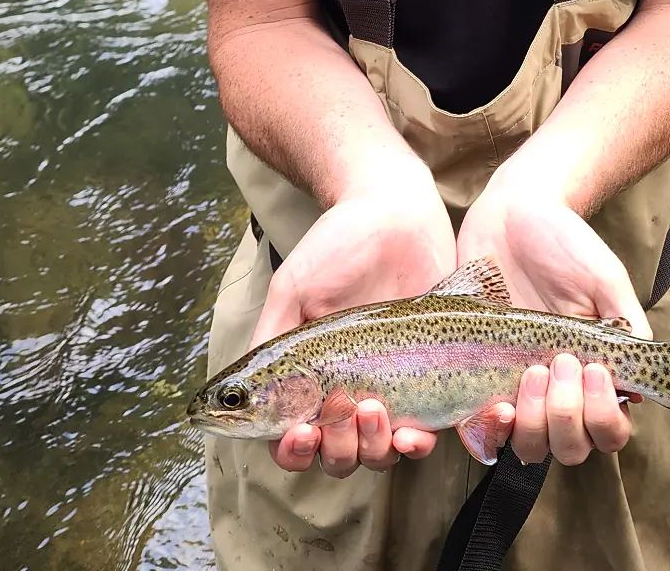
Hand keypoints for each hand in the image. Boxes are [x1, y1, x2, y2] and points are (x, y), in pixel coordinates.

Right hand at [253, 174, 455, 476]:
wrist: (397, 212)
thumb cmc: (338, 245)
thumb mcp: (293, 289)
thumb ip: (270, 340)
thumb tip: (237, 398)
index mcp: (307, 379)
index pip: (292, 442)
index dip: (292, 452)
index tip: (299, 432)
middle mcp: (346, 392)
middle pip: (334, 457)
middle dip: (334, 448)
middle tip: (340, 410)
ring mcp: (389, 389)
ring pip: (376, 453)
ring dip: (371, 447)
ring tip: (374, 407)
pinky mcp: (432, 380)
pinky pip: (423, 432)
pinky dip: (417, 445)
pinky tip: (415, 433)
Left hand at [456, 175, 649, 464]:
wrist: (509, 212)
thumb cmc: (564, 242)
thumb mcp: (605, 279)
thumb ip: (627, 328)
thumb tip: (641, 391)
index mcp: (592, 372)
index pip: (608, 431)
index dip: (603, 418)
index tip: (592, 371)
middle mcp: (556, 390)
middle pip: (569, 449)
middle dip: (566, 417)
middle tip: (557, 364)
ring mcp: (513, 388)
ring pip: (528, 447)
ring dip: (532, 422)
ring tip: (530, 372)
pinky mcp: (472, 381)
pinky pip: (478, 429)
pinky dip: (485, 429)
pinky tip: (489, 402)